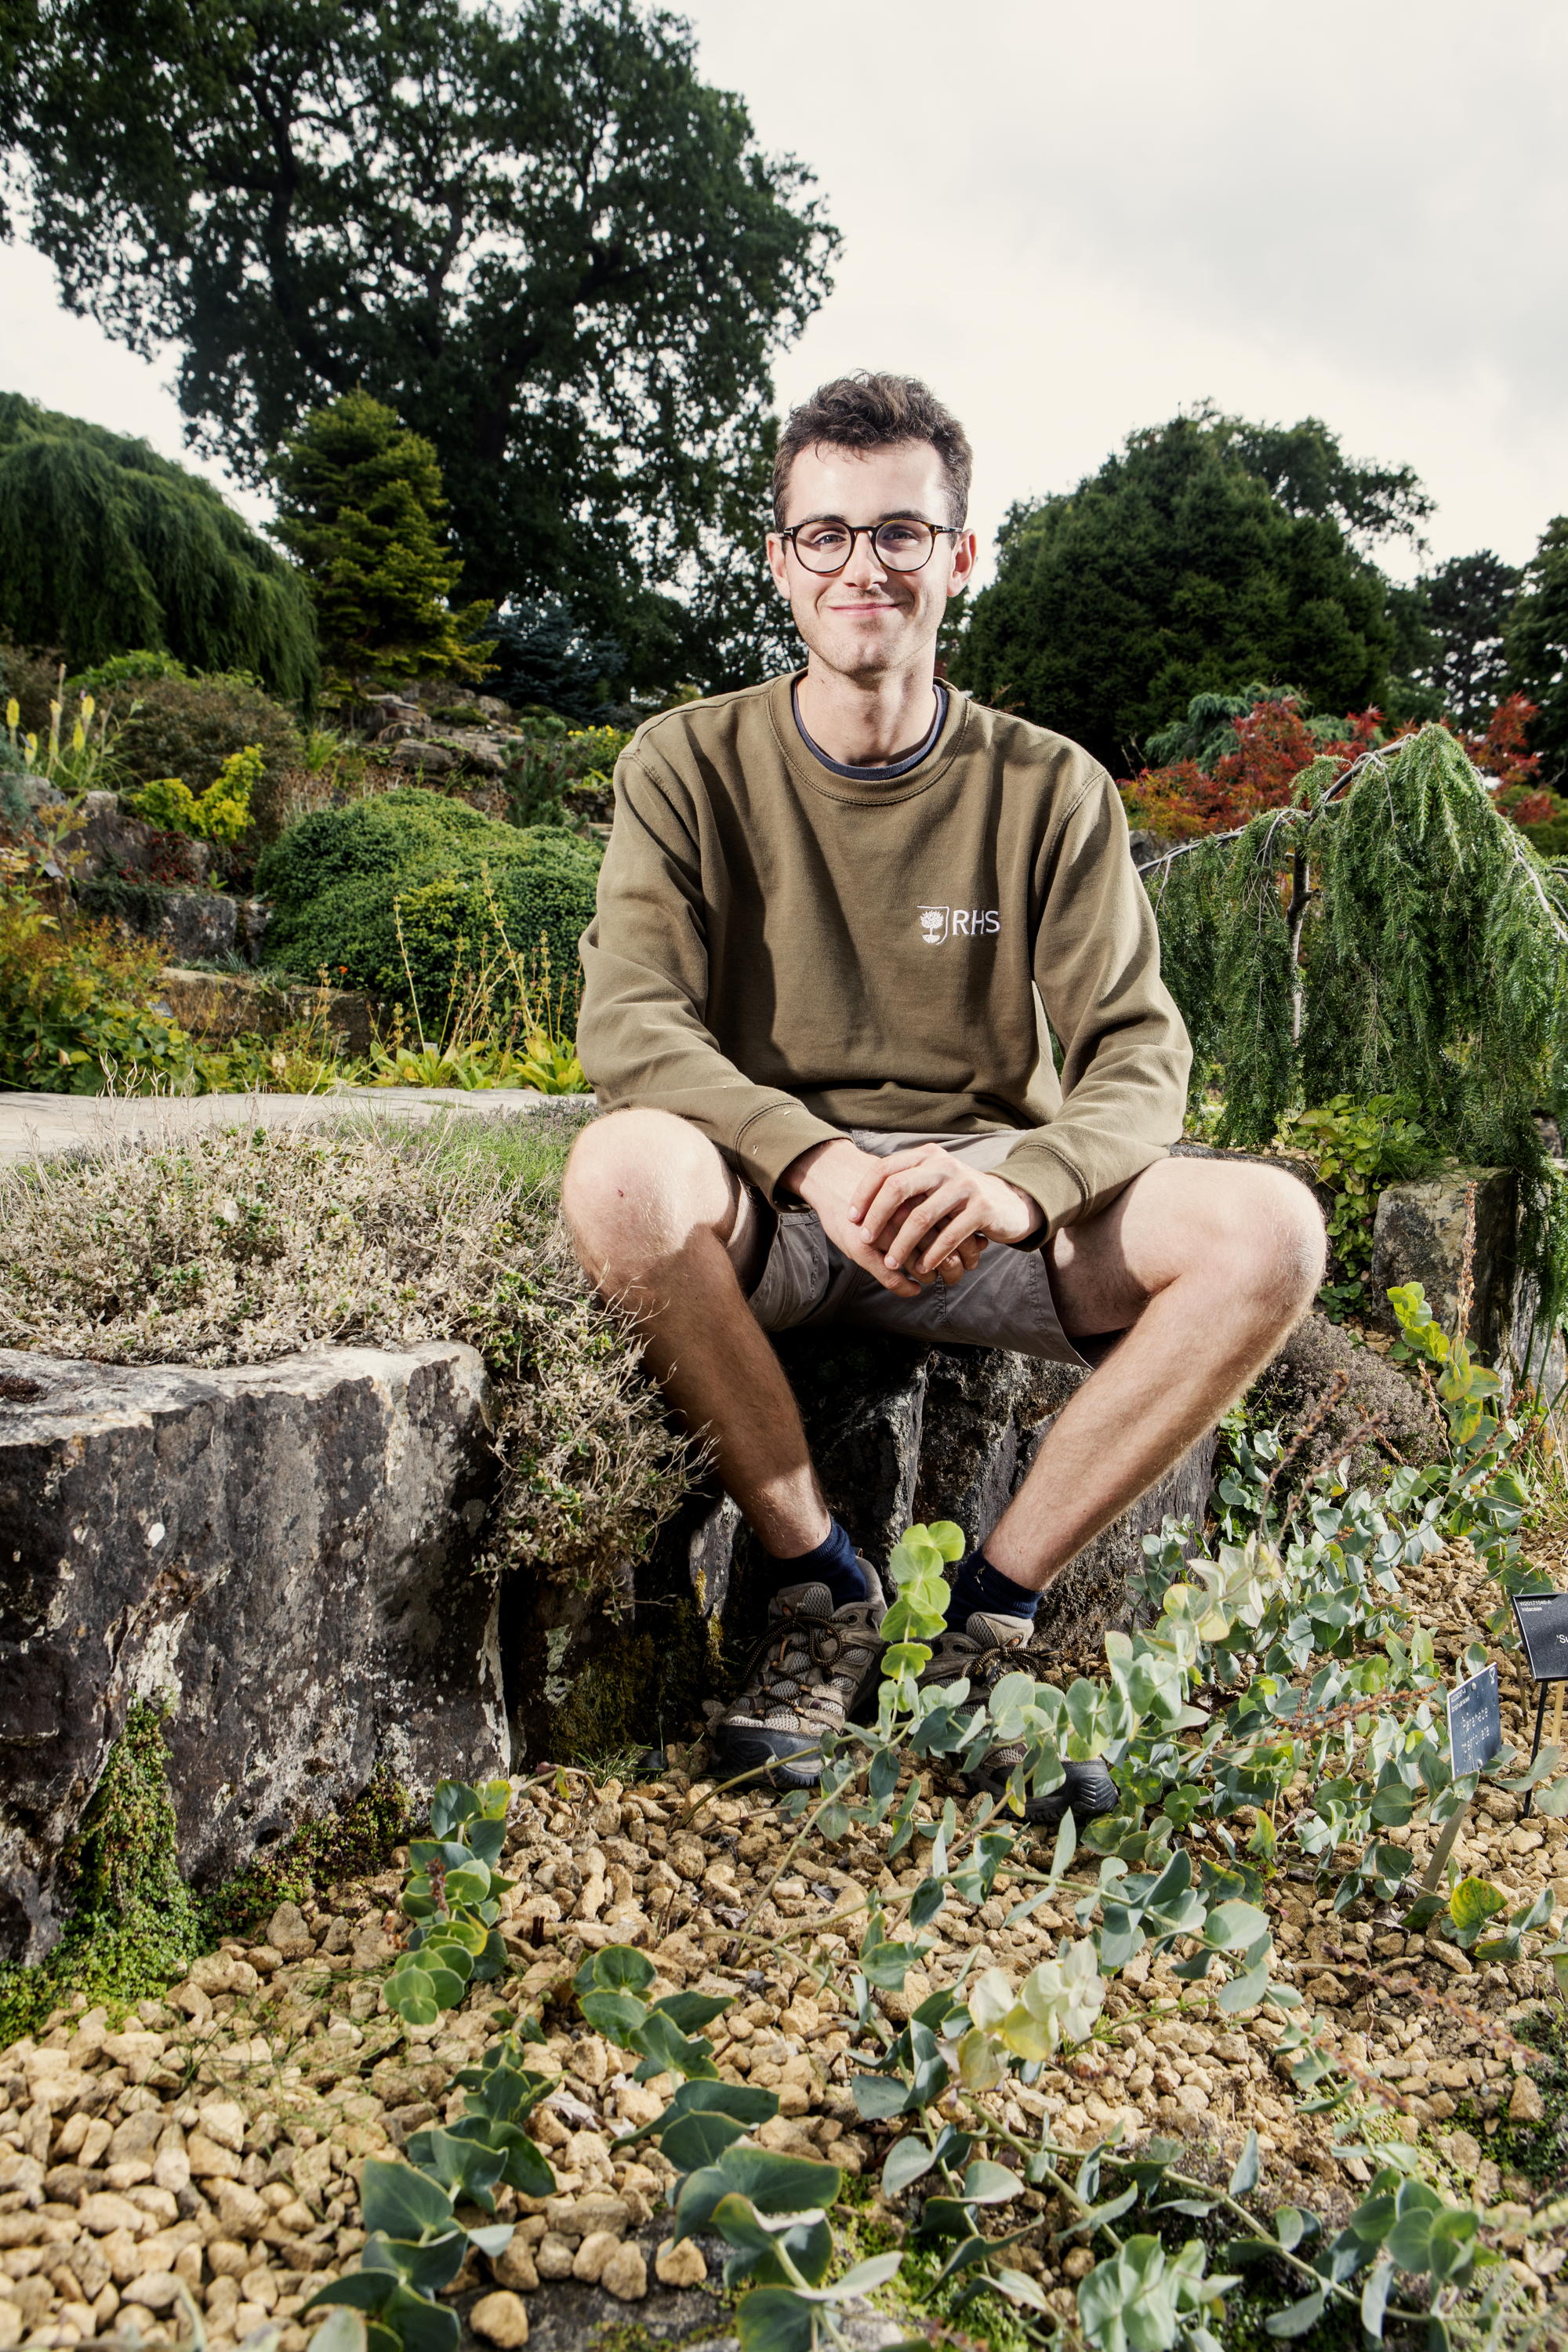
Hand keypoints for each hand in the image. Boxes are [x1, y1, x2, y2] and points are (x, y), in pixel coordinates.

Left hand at [850, 1144, 1041, 1279]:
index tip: (851, 1217)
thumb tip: (859, 1204)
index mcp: (927, 1157)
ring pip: (922, 1216)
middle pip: (898, 1188)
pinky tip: (922, 1269)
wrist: (1010, 1203)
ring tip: (891, 1263)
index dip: (864, 1193)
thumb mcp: (933, 1183)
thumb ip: (905, 1185)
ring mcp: (965, 1185)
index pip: (885, 1169)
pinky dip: (932, 1255)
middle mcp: (944, 1165)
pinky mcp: (982, 1208)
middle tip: (865, 1239)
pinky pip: (949, 1236)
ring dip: (902, 1244)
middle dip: (877, 1217)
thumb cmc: (960, 1199)